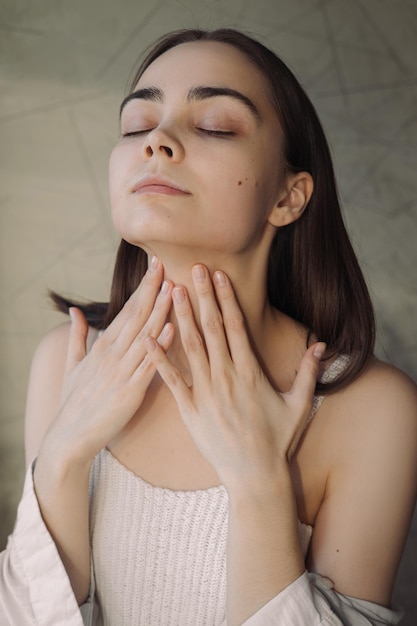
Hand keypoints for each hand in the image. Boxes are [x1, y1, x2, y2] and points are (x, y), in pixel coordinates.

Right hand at [41, 256, 174, 465]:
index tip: (155, 266)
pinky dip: (160, 347)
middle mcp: (112, 354)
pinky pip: (148, 366)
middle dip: (152, 289)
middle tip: (167, 263)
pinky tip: (171, 330)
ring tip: (175, 288)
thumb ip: (77, 336)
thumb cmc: (74, 401)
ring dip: (160, 310)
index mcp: (102, 346)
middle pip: (136, 315)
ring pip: (145, 335)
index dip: (142, 287)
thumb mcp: (73, 364)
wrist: (69, 438)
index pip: (126, 309)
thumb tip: (75, 311)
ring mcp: (121, 372)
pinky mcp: (129, 392)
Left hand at [145, 264, 324, 489]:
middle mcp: (226, 377)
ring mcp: (205, 393)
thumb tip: (321, 344)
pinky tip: (147, 338)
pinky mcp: (189, 410)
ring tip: (173, 291)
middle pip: (212, 329)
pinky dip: (158, 359)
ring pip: (191, 347)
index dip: (226, 299)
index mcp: (251, 372)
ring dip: (181, 317)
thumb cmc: (277, 440)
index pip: (236, 326)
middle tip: (193, 268)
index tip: (219, 275)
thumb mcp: (299, 405)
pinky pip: (170, 381)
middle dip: (202, 296)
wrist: (254, 476)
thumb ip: (308, 372)